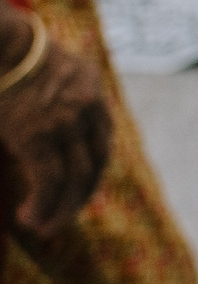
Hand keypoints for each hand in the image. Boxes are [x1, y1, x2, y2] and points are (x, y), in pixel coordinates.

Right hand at [0, 9, 112, 237]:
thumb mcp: (39, 71)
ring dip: (62, 209)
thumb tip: (38, 133)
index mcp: (90, 86)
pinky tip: (29, 218)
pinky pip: (52, 181)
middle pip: (97, 161)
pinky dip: (44, 205)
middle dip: (80, 196)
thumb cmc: (3, 55)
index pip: (102, 139)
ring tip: (43, 227)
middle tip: (60, 219)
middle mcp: (87, 104)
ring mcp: (66, 121)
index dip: (92, 169)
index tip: (77, 191)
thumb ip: (48, 99)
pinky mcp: (39, 136)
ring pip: (77, 178)